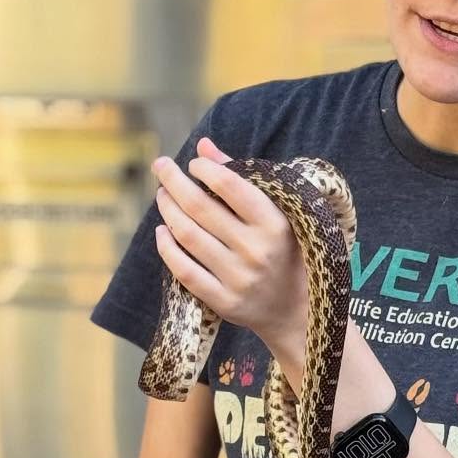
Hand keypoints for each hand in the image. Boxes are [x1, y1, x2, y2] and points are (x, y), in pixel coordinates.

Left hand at [153, 137, 307, 354]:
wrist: (296, 310)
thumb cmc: (285, 251)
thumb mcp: (277, 214)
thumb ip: (241, 178)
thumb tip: (203, 147)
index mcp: (274, 224)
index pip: (230, 185)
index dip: (205, 169)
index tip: (193, 163)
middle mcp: (256, 251)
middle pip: (200, 208)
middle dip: (174, 182)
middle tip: (161, 168)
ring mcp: (239, 278)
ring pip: (188, 235)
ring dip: (168, 210)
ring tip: (162, 195)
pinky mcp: (224, 301)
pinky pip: (184, 270)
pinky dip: (167, 247)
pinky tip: (162, 231)